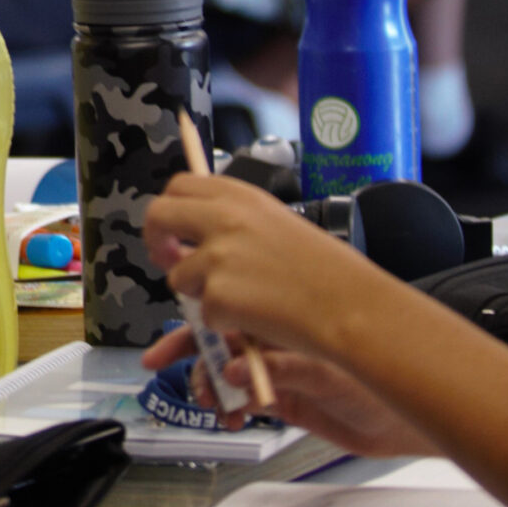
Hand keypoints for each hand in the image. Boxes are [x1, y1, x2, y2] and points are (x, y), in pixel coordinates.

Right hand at [143, 323, 435, 456]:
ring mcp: (275, 366)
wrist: (407, 422)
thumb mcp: (329, 370)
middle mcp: (276, 334)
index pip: (230, 300)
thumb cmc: (383, 381)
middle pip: (217, 333)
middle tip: (161, 361)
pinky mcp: (278, 398)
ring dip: (208, 383)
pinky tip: (231, 416)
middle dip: (187, 348)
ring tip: (210, 400)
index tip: (176, 320)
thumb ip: (280, 369)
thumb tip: (233, 371)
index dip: (197, 309)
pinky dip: (227, 407)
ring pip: (223, 368)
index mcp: (285, 311)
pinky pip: (237, 398)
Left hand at [144, 172, 394, 360]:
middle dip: (154, 240)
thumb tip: (189, 231)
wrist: (352, 308)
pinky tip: (258, 317)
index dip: (170, 209)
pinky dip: (222, 321)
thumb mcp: (278, 224)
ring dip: (199, 292)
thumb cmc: (326, 272)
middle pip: (158, 216)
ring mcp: (217, 256)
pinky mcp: (217, 294)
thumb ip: (233, 221)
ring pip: (177, 275)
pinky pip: (202, 313)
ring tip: (246, 299)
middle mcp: (223, 218)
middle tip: (168, 260)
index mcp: (240, 196)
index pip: (179, 185)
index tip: (174, 230)